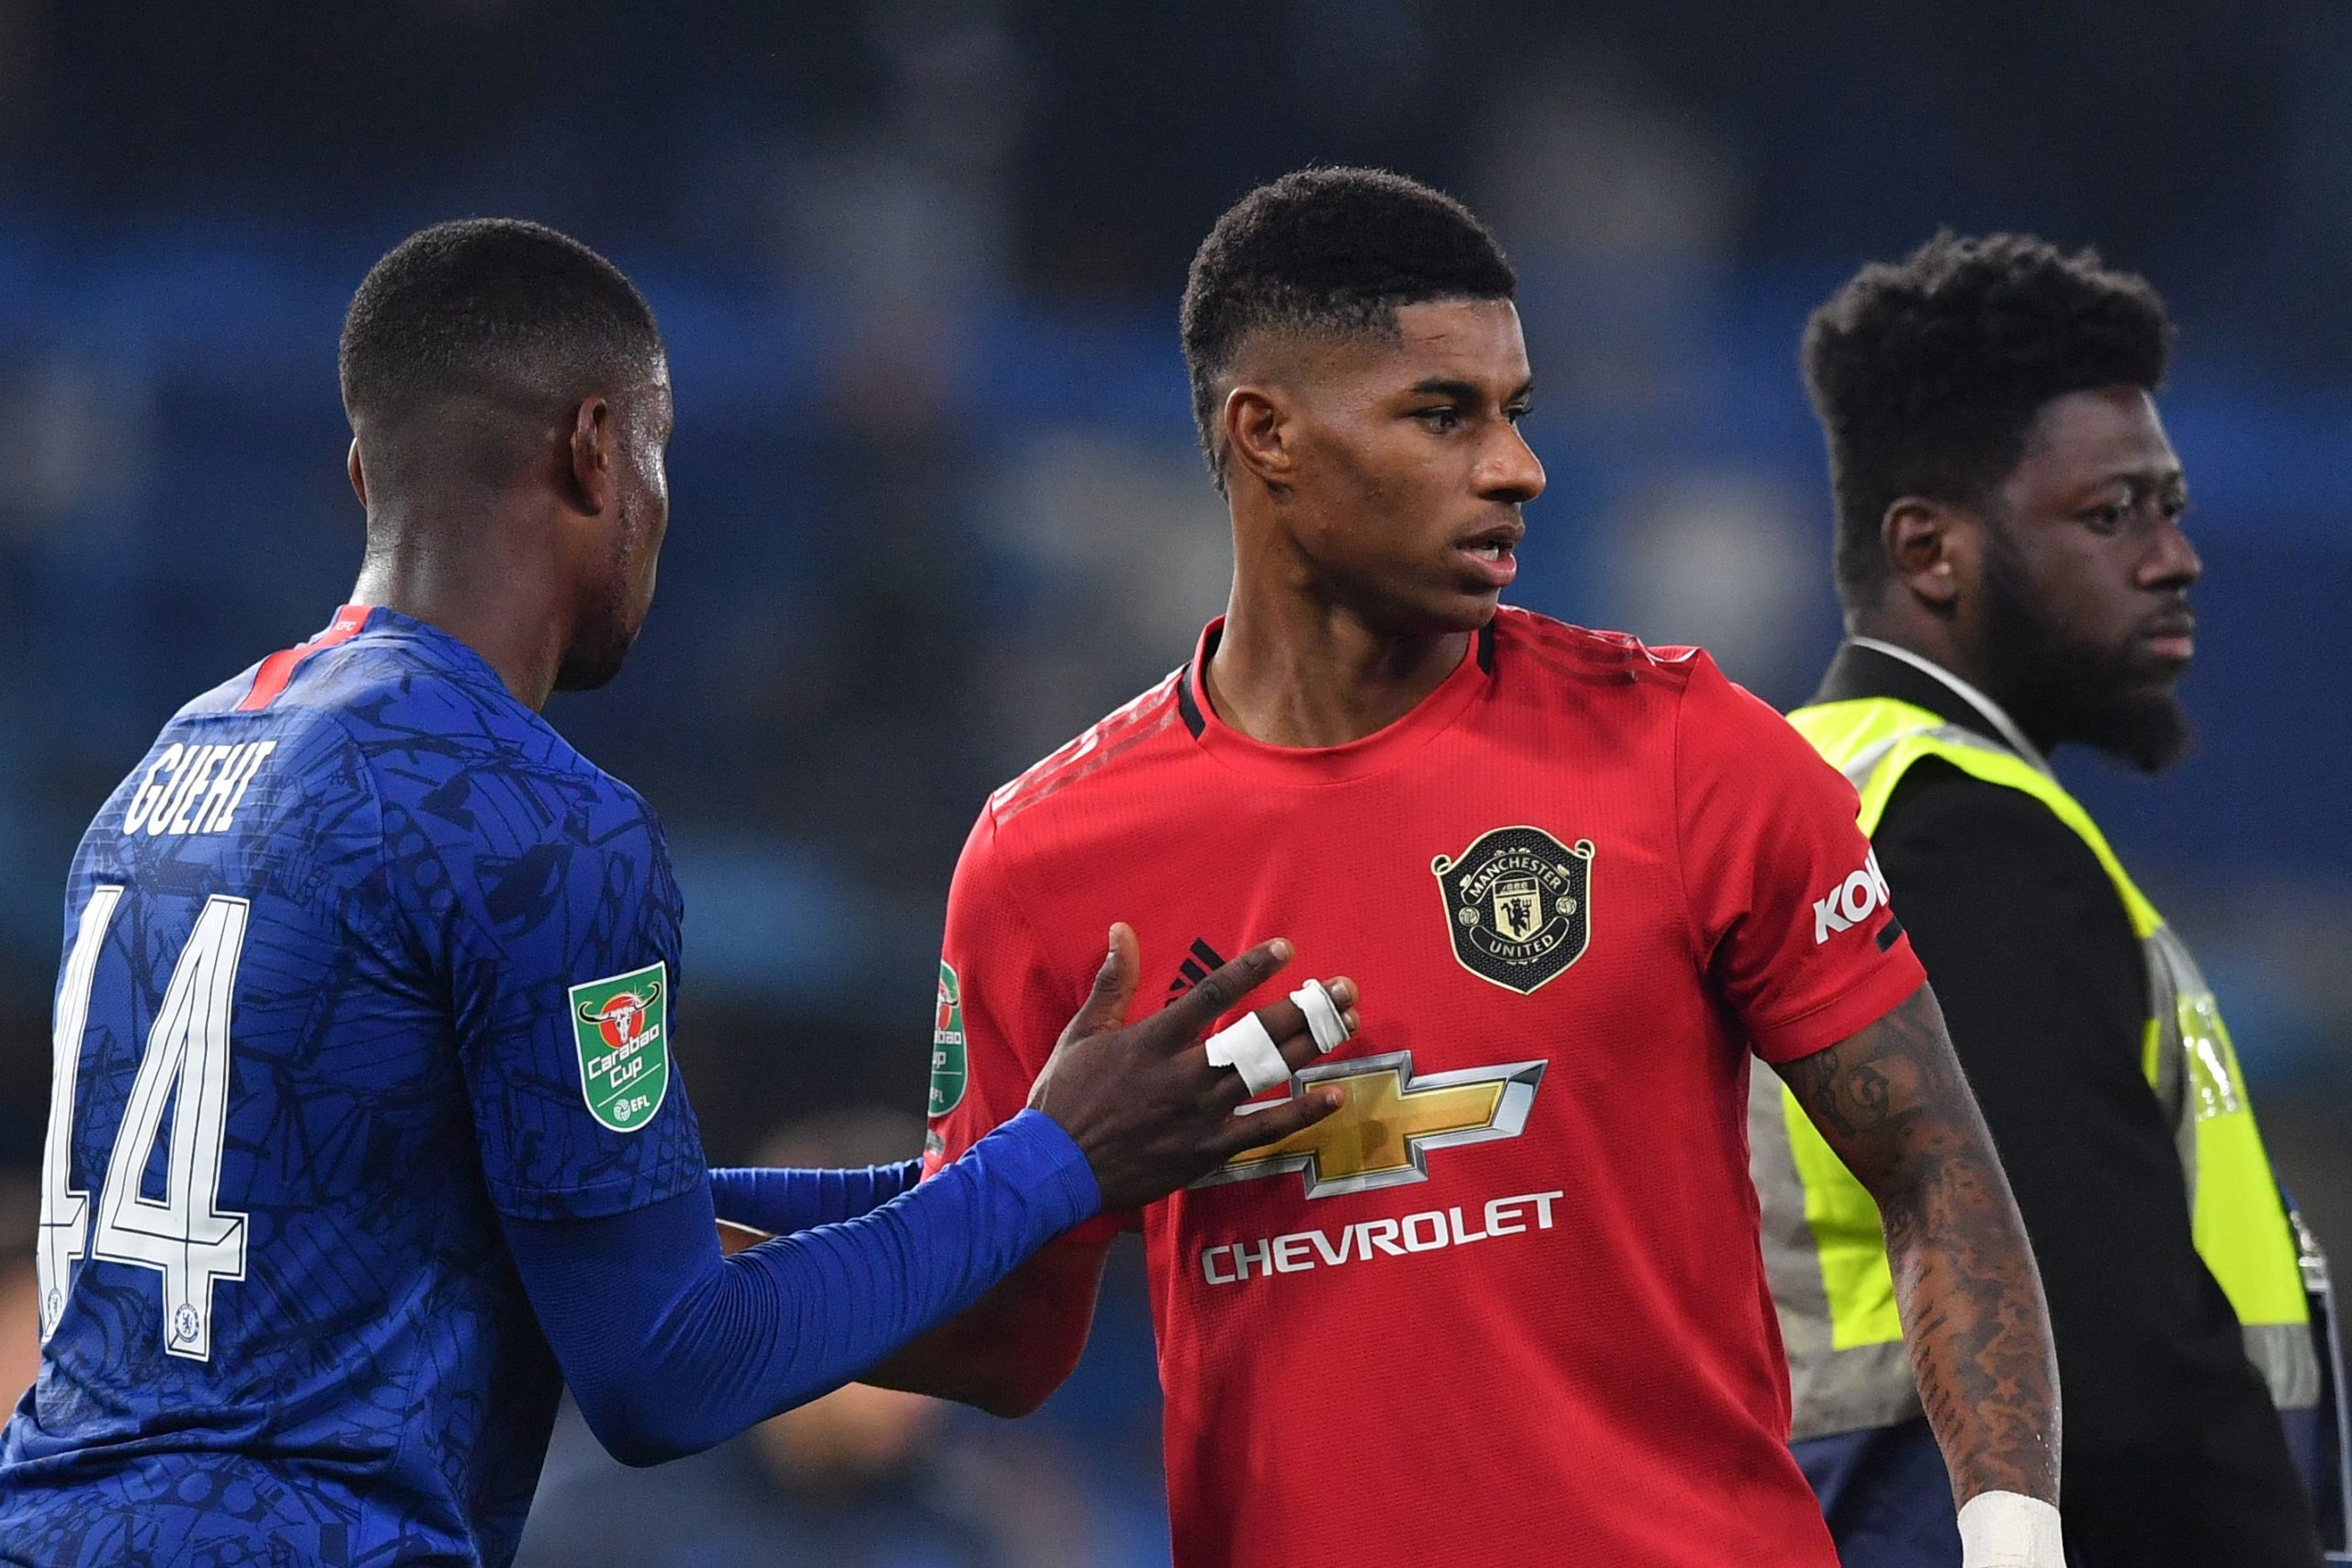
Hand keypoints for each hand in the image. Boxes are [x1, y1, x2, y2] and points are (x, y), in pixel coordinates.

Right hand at [1028, 923, 1353, 1214]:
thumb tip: (1121, 930)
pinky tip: (1332, 1096)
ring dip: (1312, 1047)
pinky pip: (1264, 1130)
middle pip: (1258, 1034)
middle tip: (1343, 989)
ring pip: (1268, 1074)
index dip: (1253, 969)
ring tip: (1348, 1025)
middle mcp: (1184, 1073)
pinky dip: (1300, 1114)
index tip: (1286, 950)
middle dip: (1305, 1008)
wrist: (1053, 1169)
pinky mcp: (1207, 1150)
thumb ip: (1112, 983)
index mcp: (1153, 1039)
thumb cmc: (1063, 1099)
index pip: (1214, 994)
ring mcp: (1200, 1114)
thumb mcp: (1082, 1033)